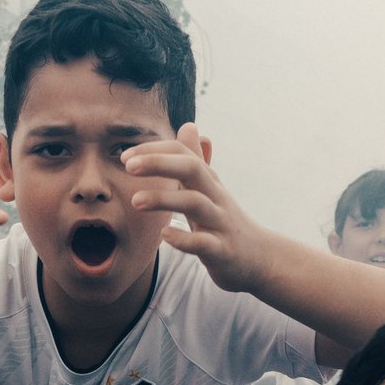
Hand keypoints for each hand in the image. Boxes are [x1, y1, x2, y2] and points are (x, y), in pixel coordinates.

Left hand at [122, 122, 264, 293]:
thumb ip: (196, 159)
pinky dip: (183, 238)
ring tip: (135, 201)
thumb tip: (188, 126)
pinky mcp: (222, 250)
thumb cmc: (225, 221)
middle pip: (191, 168)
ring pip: (195, 203)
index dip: (154, 150)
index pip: (182, 153)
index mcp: (208, 181)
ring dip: (164, 199)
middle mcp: (215, 196)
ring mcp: (220, 223)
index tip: (125, 156)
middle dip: (159, 163)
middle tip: (128, 165)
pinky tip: (164, 234)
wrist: (259, 259)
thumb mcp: (210, 188)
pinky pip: (203, 242)